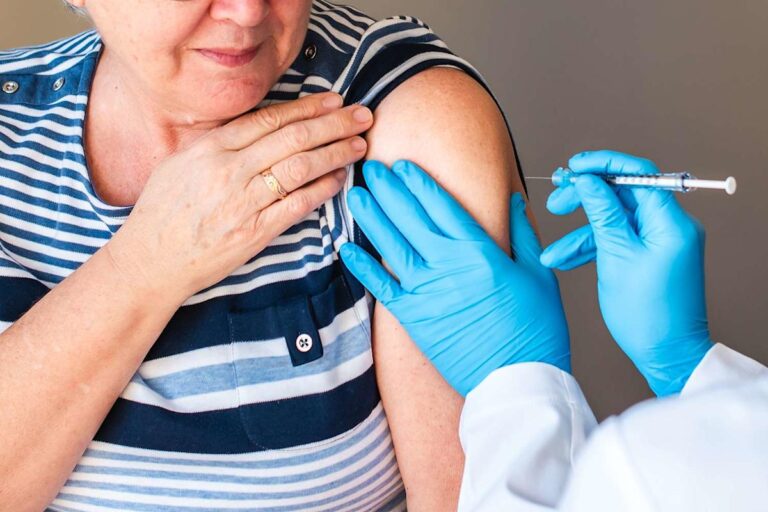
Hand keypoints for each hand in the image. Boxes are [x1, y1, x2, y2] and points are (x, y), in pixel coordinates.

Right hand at [105, 93, 373, 303]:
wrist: (151, 261)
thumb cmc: (164, 210)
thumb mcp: (180, 163)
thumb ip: (219, 143)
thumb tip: (260, 126)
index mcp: (211, 148)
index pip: (270, 119)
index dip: (308, 108)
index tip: (334, 100)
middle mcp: (229, 170)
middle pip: (293, 138)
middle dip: (334, 124)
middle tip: (362, 115)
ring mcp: (243, 202)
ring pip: (301, 168)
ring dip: (336, 153)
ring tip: (359, 144)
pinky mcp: (255, 232)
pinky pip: (297, 205)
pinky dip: (322, 190)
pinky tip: (340, 178)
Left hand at [340, 160, 569, 396]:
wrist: (517, 381)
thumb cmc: (535, 330)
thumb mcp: (539, 275)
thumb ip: (523, 235)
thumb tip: (513, 200)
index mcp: (480, 252)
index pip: (442, 205)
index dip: (419, 182)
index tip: (403, 165)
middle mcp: (448, 266)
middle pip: (411, 217)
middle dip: (389, 189)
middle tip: (370, 166)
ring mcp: (427, 292)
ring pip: (391, 245)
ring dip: (372, 217)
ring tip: (355, 194)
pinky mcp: (413, 317)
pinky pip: (381, 287)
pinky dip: (362, 267)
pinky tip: (346, 248)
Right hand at [541, 150, 713, 395]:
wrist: (666, 353)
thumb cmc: (648, 314)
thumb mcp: (616, 256)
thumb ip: (601, 212)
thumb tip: (588, 180)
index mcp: (670, 222)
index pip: (638, 173)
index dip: (603, 165)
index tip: (574, 166)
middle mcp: (670, 226)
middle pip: (623, 193)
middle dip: (586, 197)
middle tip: (556, 201)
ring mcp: (660, 240)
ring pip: (615, 220)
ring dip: (581, 232)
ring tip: (553, 251)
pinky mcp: (650, 255)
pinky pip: (618, 240)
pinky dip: (592, 248)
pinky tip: (565, 261)